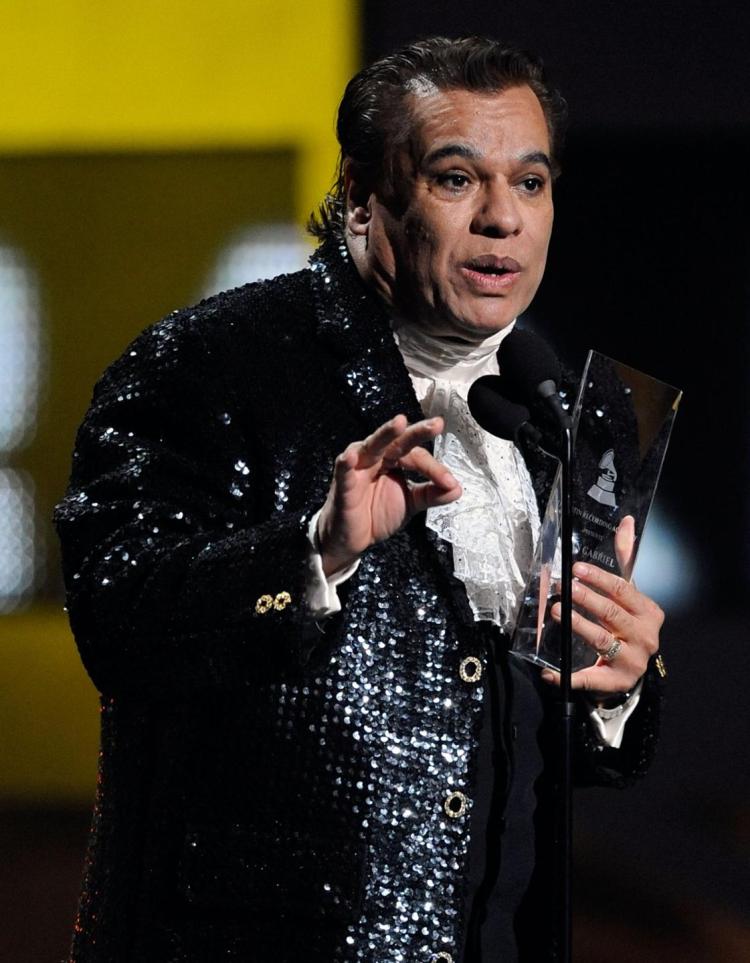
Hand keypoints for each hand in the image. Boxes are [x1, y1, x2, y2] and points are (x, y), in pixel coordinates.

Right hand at [317, 414, 461, 575]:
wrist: (353, 539)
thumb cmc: (376, 514)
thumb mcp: (410, 503)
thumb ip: (432, 494)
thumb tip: (457, 489)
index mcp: (393, 460)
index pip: (416, 456)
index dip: (434, 468)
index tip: (450, 482)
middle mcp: (377, 458)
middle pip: (398, 441)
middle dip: (416, 432)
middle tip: (436, 424)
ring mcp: (358, 468)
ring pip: (373, 446)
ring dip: (385, 434)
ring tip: (399, 423)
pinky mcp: (343, 484)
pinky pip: (344, 470)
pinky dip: (347, 462)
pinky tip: (351, 456)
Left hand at [542, 515, 663, 694]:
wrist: (632, 669)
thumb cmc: (628, 625)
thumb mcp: (630, 594)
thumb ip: (626, 560)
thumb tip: (627, 522)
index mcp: (649, 613)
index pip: (624, 591)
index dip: (600, 578)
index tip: (577, 568)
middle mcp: (645, 637)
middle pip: (613, 613)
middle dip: (588, 599)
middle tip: (564, 587)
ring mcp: (632, 661)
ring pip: (603, 640)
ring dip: (579, 625)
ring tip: (558, 611)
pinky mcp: (615, 682)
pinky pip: (589, 678)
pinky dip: (568, 675)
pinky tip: (549, 671)